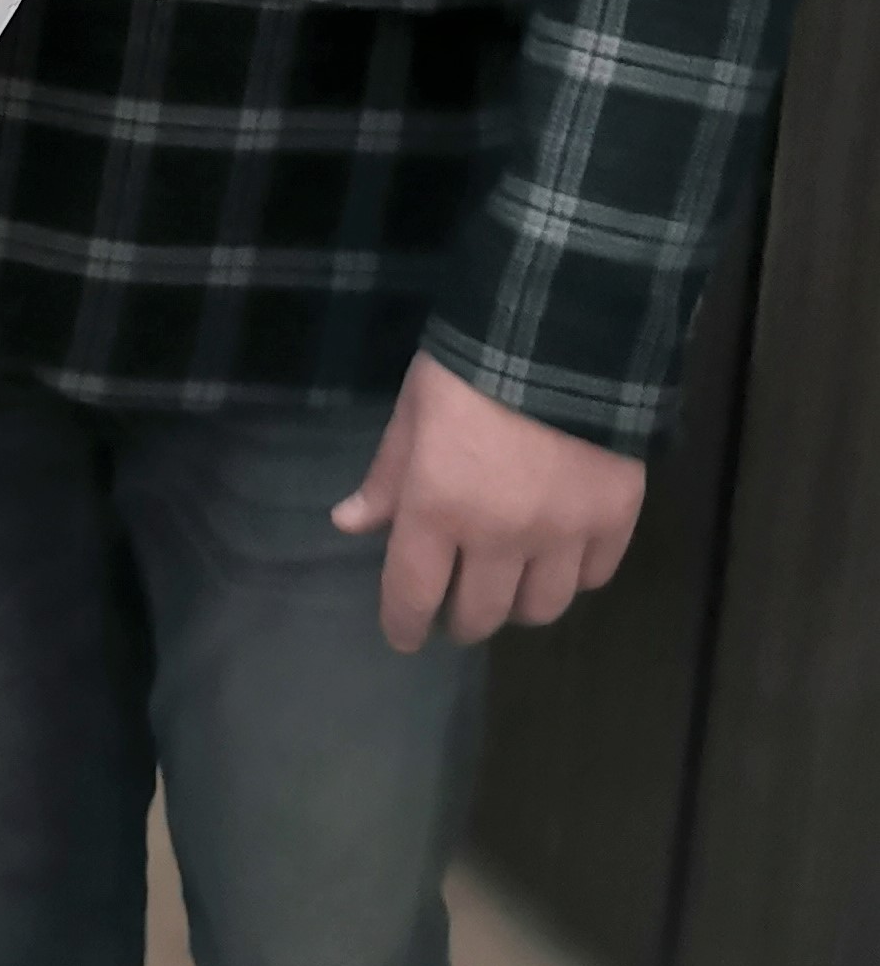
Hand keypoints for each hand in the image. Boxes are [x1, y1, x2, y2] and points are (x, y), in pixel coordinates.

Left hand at [331, 352, 645, 653]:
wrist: (561, 330)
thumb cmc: (468, 367)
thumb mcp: (412, 413)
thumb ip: (387, 477)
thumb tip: (349, 523)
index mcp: (437, 508)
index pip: (414, 593)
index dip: (405, 624)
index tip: (404, 635)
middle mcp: (500, 536)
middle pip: (481, 614)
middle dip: (462, 617)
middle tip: (457, 604)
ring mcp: (563, 533)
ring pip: (542, 608)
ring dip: (519, 603)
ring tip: (510, 584)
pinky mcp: (615, 518)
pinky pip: (594, 576)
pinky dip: (574, 574)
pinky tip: (560, 554)